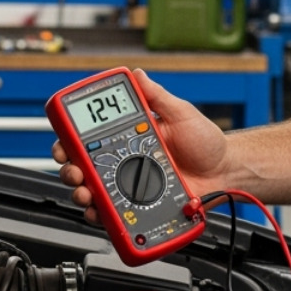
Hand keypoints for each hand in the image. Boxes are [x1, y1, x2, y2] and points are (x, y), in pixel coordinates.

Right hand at [52, 69, 228, 224]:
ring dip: (81, 193)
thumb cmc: (206, 143)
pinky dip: (101, 216)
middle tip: (74, 170)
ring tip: (86, 193)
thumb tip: (137, 74)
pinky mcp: (139, 206)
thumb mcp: (181, 113)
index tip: (64, 140)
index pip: (90, 138)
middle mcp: (124, 162)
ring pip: (93, 192)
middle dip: (70, 169)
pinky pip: (114, 214)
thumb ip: (157, 96)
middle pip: (83, 167)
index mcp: (129, 137)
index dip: (70, 139)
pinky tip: (100, 212)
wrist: (226, 172)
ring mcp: (130, 186)